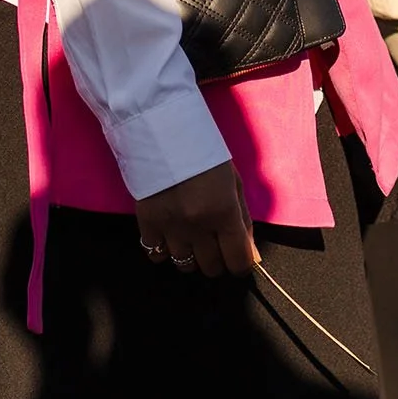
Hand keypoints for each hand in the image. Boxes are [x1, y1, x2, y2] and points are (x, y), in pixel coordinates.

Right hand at [135, 160, 257, 277]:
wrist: (164, 130)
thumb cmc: (205, 153)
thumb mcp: (234, 182)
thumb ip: (243, 220)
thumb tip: (250, 254)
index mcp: (224, 211)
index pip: (238, 261)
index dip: (241, 263)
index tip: (238, 256)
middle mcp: (198, 224)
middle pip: (212, 268)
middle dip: (218, 260)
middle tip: (214, 243)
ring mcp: (170, 226)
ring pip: (184, 265)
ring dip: (191, 256)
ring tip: (191, 238)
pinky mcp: (147, 222)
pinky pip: (155, 254)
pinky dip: (163, 250)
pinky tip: (169, 235)